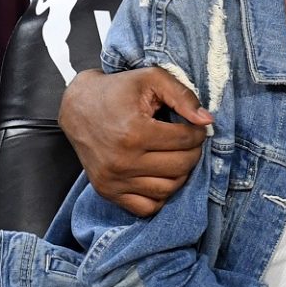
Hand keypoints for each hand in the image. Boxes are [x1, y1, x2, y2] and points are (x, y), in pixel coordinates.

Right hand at [58, 67, 213, 215]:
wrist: (78, 106)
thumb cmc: (118, 90)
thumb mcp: (151, 78)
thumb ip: (183, 96)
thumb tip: (207, 120)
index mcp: (134, 133)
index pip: (186, 141)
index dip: (198, 132)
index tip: (196, 127)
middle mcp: (122, 161)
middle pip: (180, 167)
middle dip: (193, 152)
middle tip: (189, 141)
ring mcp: (113, 180)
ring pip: (168, 189)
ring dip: (180, 174)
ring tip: (176, 155)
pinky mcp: (107, 191)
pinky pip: (146, 208)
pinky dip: (160, 195)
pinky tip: (161, 174)